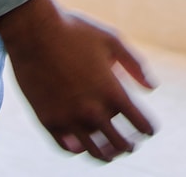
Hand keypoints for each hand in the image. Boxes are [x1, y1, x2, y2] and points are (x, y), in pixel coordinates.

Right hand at [0, 0, 154, 161]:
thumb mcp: (112, 40)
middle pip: (120, 143)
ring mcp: (69, 119)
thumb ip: (135, 65)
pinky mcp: (48, 122)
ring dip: (107, 154)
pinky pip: (68, 148)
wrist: (33, 32)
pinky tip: (84, 145)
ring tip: (111, 153)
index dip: (148, 129)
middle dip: (130, 145)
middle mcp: (92, 110)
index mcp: (112, 91)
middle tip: (132, 144)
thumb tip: (152, 88)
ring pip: (95, 151)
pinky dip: (79, 149)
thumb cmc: (75, 31)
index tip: (149, 130)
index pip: (140, 123)